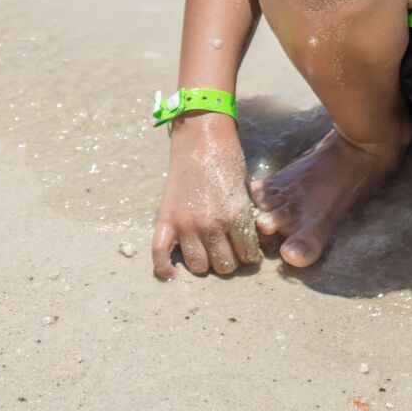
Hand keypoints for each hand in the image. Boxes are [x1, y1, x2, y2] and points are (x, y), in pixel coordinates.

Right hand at [150, 114, 261, 278]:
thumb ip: (244, 218)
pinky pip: (160, 255)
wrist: (200, 137)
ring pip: (198, 266)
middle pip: (223, 265)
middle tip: (230, 251)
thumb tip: (247, 243)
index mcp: (234, 215)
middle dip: (230, 261)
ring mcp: (185, 224)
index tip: (249, 253)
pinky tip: (174, 273)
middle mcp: (210, 225)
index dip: (251, 256)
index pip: (247, 255)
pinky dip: (165, 269)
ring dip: (206, 263)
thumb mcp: (244, 189)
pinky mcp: (166, 220)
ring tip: (209, 253)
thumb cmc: (227, 158)